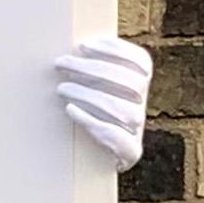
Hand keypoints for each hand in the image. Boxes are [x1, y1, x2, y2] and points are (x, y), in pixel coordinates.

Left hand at [55, 34, 151, 171]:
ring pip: (123, 108)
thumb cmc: (90, 113)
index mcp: (140, 85)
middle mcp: (143, 105)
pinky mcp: (130, 151)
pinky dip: (91, 120)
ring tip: (61, 88)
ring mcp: (138, 129)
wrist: (96, 157)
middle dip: (93, 68)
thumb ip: (91, 69)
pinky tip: (70, 109)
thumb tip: (73, 48)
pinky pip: (115, 135)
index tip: (84, 45)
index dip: (116, 50)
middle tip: (60, 62)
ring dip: (89, 94)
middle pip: (130, 81)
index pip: (140, 62)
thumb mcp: (95, 88)